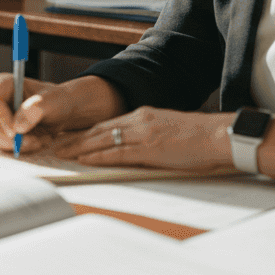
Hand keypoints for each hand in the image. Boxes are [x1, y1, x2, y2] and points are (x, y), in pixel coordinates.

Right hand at [0, 74, 124, 154]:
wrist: (66, 112)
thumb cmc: (60, 100)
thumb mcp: (55, 100)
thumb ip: (37, 108)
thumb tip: (18, 125)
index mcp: (5, 85)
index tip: (16, 129)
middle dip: (8, 136)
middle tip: (30, 140)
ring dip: (16, 144)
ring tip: (39, 139)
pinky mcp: (3, 133)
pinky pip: (3, 146)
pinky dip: (21, 148)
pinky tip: (37, 141)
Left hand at [49, 107, 234, 173]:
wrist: (219, 136)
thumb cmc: (198, 137)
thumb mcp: (166, 130)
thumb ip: (147, 135)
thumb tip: (133, 148)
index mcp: (143, 115)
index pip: (106, 123)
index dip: (84, 131)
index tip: (69, 137)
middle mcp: (139, 120)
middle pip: (98, 129)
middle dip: (74, 138)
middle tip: (55, 145)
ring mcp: (143, 133)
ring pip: (102, 140)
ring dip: (79, 147)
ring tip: (60, 153)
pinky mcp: (149, 148)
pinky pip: (117, 153)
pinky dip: (97, 156)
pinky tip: (84, 159)